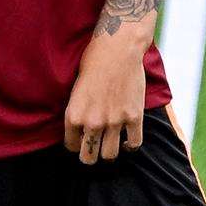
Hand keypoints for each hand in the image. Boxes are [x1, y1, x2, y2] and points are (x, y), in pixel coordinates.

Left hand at [63, 27, 147, 163]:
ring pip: (110, 155)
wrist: (118, 48)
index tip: (80, 140)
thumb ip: (78, 112)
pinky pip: (134, 143)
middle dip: (90, 155)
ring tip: (110, 144)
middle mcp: (93, 122)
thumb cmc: (93, 62)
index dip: (76, 144)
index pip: (71, 146)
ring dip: (109, 152)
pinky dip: (131, 145)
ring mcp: (115, 121)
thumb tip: (80, 130)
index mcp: (74, 116)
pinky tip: (127, 140)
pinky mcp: (134, 116)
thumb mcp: (75, 89)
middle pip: (88, 158)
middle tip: (94, 148)